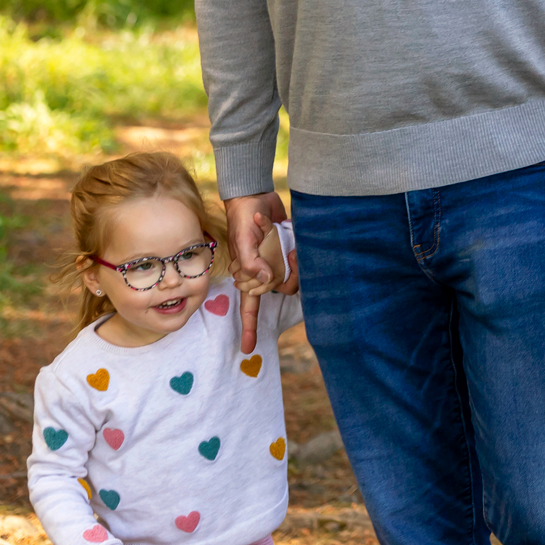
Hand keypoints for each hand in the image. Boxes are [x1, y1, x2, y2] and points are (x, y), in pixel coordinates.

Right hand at [221, 191, 286, 352]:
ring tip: (292, 245)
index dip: (249, 327)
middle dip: (289, 276)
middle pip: (281, 289)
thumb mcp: (242, 241)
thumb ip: (251, 262)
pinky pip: (302, 260)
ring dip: (297, 263)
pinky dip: (300, 252)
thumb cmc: (243, 219)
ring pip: (295, 276)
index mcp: (248, 275)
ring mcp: (279, 261)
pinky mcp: (291, 249)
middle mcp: (265, 271)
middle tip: (290, 255)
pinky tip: (293, 238)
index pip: (248, 306)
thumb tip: (266, 279)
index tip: (247, 348)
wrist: (256, 196)